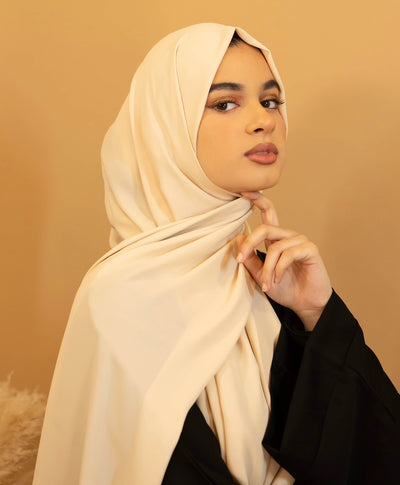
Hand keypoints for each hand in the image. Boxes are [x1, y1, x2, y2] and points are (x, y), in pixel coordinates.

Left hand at [236, 191, 331, 330]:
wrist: (305, 303)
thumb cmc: (284, 288)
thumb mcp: (260, 275)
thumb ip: (250, 258)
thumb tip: (239, 237)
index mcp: (276, 239)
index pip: (268, 213)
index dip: (257, 200)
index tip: (243, 191)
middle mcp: (288, 236)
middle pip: (265, 228)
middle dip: (249, 244)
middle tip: (240, 260)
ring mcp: (300, 241)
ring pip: (275, 247)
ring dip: (267, 269)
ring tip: (267, 284)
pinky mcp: (310, 250)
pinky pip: (288, 255)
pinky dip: (279, 269)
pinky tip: (278, 280)